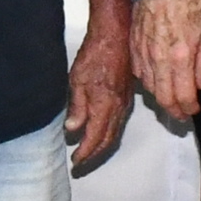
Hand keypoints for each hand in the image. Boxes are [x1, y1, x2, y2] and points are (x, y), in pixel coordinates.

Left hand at [66, 18, 134, 171]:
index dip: (84, 153)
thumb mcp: (77, 80)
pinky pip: (119, 123)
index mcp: (105, 106)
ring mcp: (125, 103)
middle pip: (107, 140)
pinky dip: (109, 135)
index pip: (94, 138)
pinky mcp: (127, 97)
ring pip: (115, 133)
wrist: (117, 35)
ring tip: (89, 154)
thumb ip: (77, 106)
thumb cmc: (95, 54)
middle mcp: (118, 108)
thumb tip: (72, 130)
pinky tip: (101, 134)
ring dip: (101, 146)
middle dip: (93, 155)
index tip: (74, 162)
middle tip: (80, 164)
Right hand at [134, 0, 200, 120]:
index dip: (189, 108)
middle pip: (163, 98)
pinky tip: (157, 79)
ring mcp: (143, 53)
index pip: (184, 95)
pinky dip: (148, 80)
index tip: (194, 110)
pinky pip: (139, 72)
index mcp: (181, 56)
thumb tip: (200, 84)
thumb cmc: (189, 2)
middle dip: (173, 110)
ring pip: (149, 87)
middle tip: (181, 113)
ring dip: (161, 96)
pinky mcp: (133, 46)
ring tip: (171, 98)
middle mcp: (160, 59)